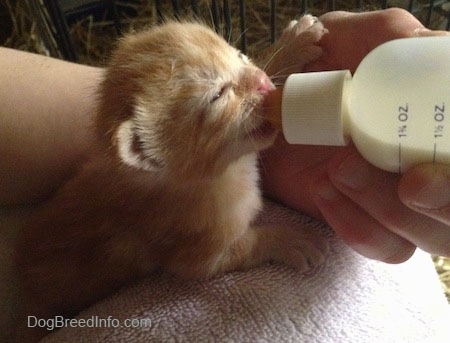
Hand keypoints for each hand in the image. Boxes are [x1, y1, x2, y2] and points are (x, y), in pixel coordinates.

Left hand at [261, 8, 449, 262]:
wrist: (278, 100)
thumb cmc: (325, 64)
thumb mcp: (363, 38)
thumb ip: (402, 39)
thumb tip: (437, 50)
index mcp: (438, 127)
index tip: (424, 170)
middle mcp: (429, 168)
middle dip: (444, 203)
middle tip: (409, 183)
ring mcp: (399, 201)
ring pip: (424, 238)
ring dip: (387, 211)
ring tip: (339, 171)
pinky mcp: (365, 220)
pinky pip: (380, 245)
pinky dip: (354, 223)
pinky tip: (322, 188)